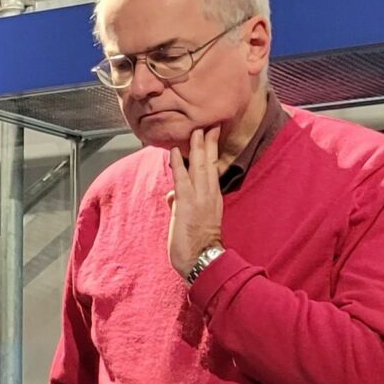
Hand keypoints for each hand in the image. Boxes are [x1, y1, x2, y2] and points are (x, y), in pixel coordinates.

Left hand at [167, 127, 223, 276]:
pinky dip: (177, 164)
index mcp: (212, 198)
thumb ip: (180, 204)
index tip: (211, 136)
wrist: (203, 259)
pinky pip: (181, 179)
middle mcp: (209, 195)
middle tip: (208, 124)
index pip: (212, 169)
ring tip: (195, 130)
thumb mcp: (189, 220)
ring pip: (198, 167)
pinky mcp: (187, 204)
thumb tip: (171, 195)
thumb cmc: (197, 244)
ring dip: (196, 147)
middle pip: (209, 163)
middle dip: (208, 143)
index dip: (211, 152)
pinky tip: (172, 151)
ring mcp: (199, 198)